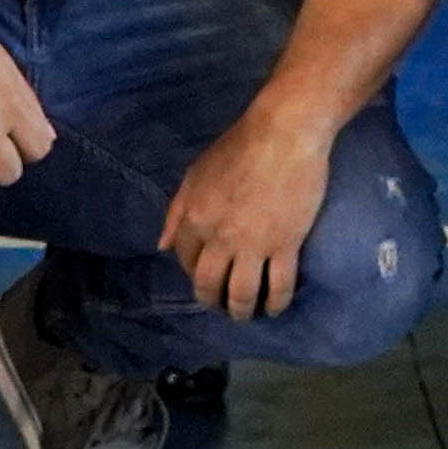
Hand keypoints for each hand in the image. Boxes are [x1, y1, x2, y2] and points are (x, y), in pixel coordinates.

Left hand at [160, 108, 331, 319]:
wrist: (284, 133)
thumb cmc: (240, 146)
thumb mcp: (196, 172)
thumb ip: (176, 211)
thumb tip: (162, 246)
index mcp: (193, 218)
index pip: (185, 259)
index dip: (193, 272)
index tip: (205, 275)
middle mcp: (218, 238)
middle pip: (209, 285)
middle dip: (213, 301)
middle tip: (221, 306)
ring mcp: (253, 245)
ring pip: (242, 295)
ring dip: (241, 311)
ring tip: (246, 315)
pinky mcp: (285, 246)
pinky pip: (279, 287)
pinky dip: (276, 303)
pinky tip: (274, 308)